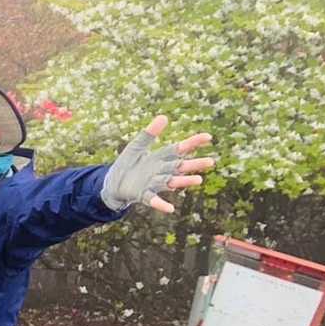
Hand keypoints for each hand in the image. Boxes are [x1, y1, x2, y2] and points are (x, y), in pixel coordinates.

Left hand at [100, 116, 215, 212]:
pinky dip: (161, 204)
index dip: (193, 143)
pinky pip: (153, 200)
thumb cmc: (129, 163)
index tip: (208, 137)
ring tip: (198, 180)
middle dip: (194, 165)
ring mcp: (153, 184)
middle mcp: (161, 171)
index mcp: (161, 158)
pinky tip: (170, 209)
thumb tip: (164, 116)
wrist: (113, 182)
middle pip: (180, 167)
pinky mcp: (143, 195)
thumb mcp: (137, 145)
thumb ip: (149, 133)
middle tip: (211, 162)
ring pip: (171, 182)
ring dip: (184, 182)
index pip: (179, 149)